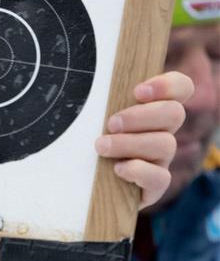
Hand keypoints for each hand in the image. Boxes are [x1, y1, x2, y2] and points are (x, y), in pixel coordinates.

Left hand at [95, 71, 191, 207]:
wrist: (80, 188)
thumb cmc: (83, 146)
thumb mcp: (89, 120)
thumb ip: (100, 102)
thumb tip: (88, 71)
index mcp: (152, 111)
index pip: (181, 88)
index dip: (168, 85)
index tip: (138, 91)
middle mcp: (161, 133)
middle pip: (174, 114)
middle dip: (140, 116)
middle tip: (111, 124)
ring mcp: (159, 161)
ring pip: (165, 144)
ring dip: (130, 143)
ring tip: (101, 147)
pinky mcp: (153, 187)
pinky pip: (159, 178)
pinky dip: (138, 171)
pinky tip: (117, 169)